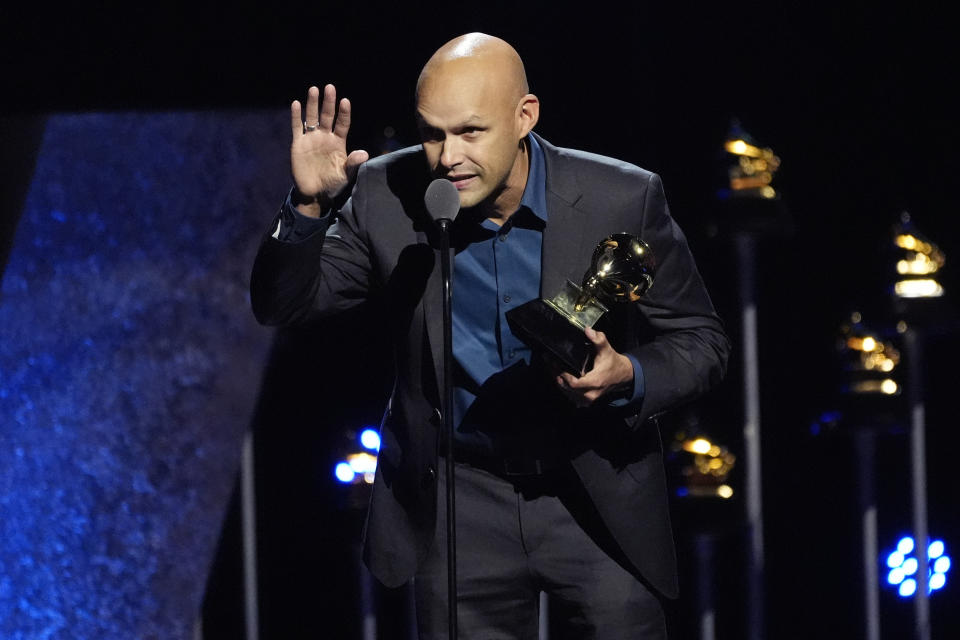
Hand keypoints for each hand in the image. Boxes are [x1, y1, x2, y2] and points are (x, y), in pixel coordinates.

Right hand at [290, 84, 368, 216]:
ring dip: (313, 104)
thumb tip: (364, 153)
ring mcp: (311, 139)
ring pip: (312, 117)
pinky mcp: (298, 144)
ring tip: (314, 89)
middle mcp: (325, 137)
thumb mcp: (346, 175)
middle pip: (327, 116)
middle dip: (328, 102)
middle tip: (330, 87)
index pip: (342, 124)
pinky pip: (297, 127)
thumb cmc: (333, 184)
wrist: (315, 194)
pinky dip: (296, 116)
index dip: (344, 113)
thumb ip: (353, 164)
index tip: (345, 101)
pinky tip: (296, 104)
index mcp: (338, 142)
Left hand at [556, 327, 633, 407]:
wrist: (623, 375)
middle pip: (568, 389)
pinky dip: (565, 388)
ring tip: (551, 369)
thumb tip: (588, 330)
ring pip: (568, 394)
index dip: (564, 375)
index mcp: (595, 382)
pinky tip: (560, 378)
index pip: (574, 384)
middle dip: (557, 376)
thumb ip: (598, 339)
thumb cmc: (613, 362)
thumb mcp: (607, 349)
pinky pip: (571, 397)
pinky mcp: (587, 401)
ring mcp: (588, 400)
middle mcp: (591, 394)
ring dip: (559, 383)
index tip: (556, 364)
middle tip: (550, 364)